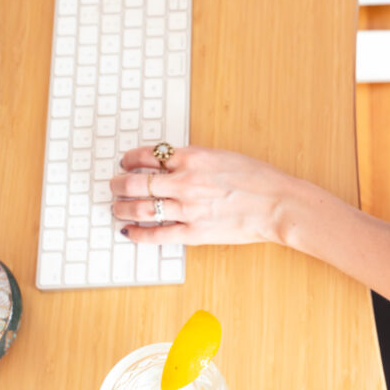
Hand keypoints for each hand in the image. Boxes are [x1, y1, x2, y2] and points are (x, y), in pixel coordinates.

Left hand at [110, 145, 304, 245]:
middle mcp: (184, 181)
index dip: (130, 159)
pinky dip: (137, 234)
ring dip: (122, 208)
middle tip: (113, 185)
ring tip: (116, 207)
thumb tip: (172, 164)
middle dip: (118, 184)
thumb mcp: (222, 156)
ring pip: (140, 208)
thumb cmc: (258, 179)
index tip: (125, 162)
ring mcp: (187, 209)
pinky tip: (129, 232)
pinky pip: (156, 234)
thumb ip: (195, 160)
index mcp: (192, 157)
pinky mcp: (193, 232)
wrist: (277, 203)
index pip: (147, 155)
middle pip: (135, 182)